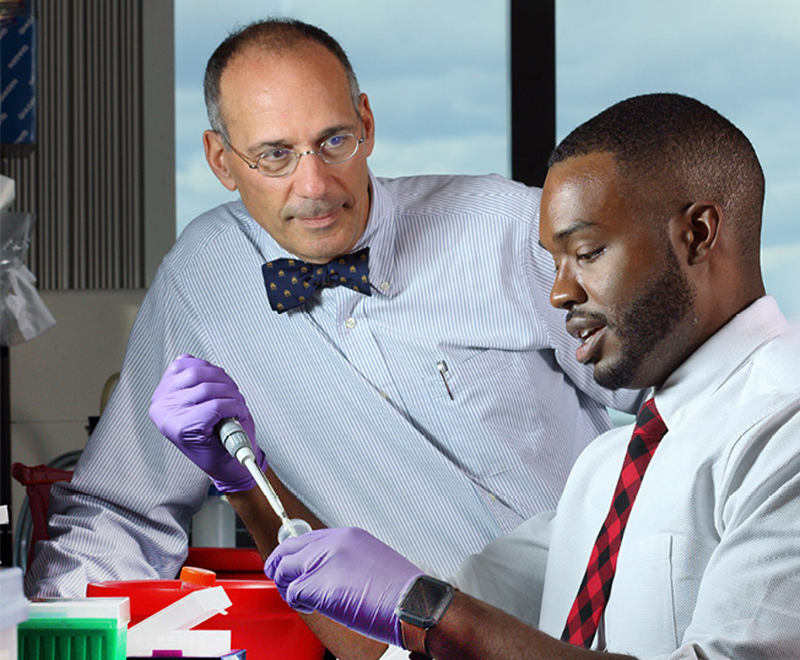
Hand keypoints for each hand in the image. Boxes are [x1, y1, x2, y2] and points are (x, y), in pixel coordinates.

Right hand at [149, 353, 266, 491]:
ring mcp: (170, 417)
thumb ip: (190, 379)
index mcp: (161, 395)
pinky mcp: (184, 428)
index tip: (223, 380)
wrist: (227, 465)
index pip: (183, 363)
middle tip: (236, 395)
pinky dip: (234, 406)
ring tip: (238, 405)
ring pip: (208, 389)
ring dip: (232, 394)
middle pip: (197, 373)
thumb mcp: (199, 400)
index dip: (210, 368)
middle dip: (224, 381)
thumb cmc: (217, 432)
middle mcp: (160, 405)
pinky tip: (238, 414)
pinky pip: (216, 405)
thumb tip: (189, 358)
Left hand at [265, 527, 423, 647]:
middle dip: (279, 564)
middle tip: (279, 577)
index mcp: (348, 535)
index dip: (293, 552)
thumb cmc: (398, 589)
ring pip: (286, 570)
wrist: (412, 602)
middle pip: (289, 548)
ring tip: (296, 596)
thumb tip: (328, 568)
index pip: (307, 537)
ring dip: (286, 585)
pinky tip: (309, 606)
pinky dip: (296, 603)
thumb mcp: (371, 559)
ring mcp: (324, 562)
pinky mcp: (319, 584)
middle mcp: (333, 543)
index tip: (290, 562)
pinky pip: (294, 593)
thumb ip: (346, 558)